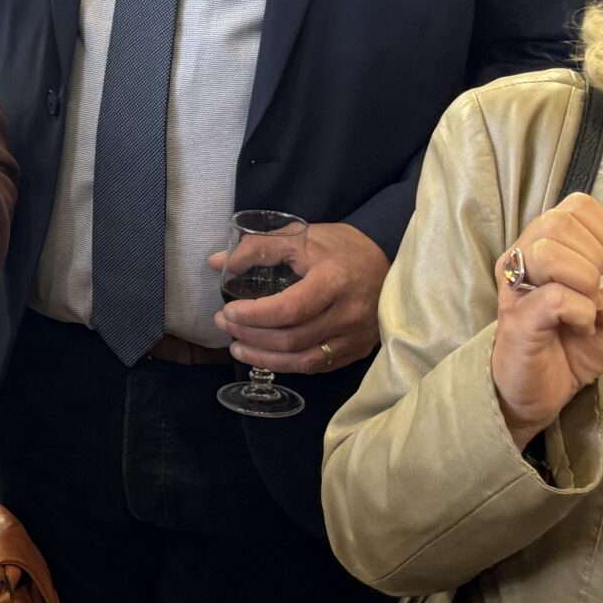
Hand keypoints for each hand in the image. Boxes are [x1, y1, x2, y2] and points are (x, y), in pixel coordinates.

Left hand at [212, 220, 388, 373]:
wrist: (386, 259)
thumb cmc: (339, 246)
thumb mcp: (299, 236)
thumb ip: (257, 248)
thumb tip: (216, 263)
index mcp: (334, 281)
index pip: (289, 309)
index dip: (254, 315)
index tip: (227, 310)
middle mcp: (348, 314)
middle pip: (293, 339)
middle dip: (251, 336)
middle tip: (224, 324)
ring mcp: (356, 337)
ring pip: (304, 360)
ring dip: (264, 357)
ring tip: (236, 347)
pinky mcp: (357, 350)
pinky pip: (318, 366)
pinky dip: (287, 365)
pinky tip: (265, 356)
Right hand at [491, 192, 602, 446]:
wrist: (539, 392)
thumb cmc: (570, 347)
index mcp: (545, 247)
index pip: (576, 206)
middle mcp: (523, 258)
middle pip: (559, 222)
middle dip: (593, 257)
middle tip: (593, 290)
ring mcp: (516, 287)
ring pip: (551, 252)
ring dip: (584, 282)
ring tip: (585, 308)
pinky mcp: (518, 318)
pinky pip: (557, 297)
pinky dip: (582, 313)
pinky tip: (579, 326)